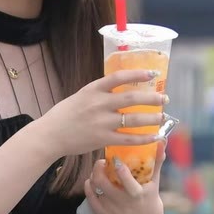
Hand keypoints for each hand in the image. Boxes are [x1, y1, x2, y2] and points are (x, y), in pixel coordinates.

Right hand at [43, 68, 167, 159]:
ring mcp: (101, 122)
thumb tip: (119, 91)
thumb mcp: (80, 97)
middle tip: (164, 98)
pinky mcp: (102, 139)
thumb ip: (99, 94)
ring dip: (151, 118)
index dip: (138, 74)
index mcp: (92, 89)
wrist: (49, 135)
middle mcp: (99, 104)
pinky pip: (128, 139)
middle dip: (151, 98)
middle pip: (131, 98)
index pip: (119, 77)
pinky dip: (144, 139)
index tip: (153, 74)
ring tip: (162, 117)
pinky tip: (154, 137)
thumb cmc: (63, 116)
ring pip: (133, 119)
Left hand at [85, 141, 165, 213]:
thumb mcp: (154, 180)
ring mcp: (114, 212)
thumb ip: (156, 161)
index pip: (128, 183)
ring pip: (96, 190)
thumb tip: (161, 141)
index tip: (114, 159)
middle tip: (101, 162)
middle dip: (99, 170)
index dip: (120, 171)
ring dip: (94, 177)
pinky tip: (91, 181)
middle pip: (104, 186)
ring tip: (98, 171)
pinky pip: (91, 200)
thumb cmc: (149, 194)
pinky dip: (89, 188)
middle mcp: (125, 205)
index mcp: (138, 195)